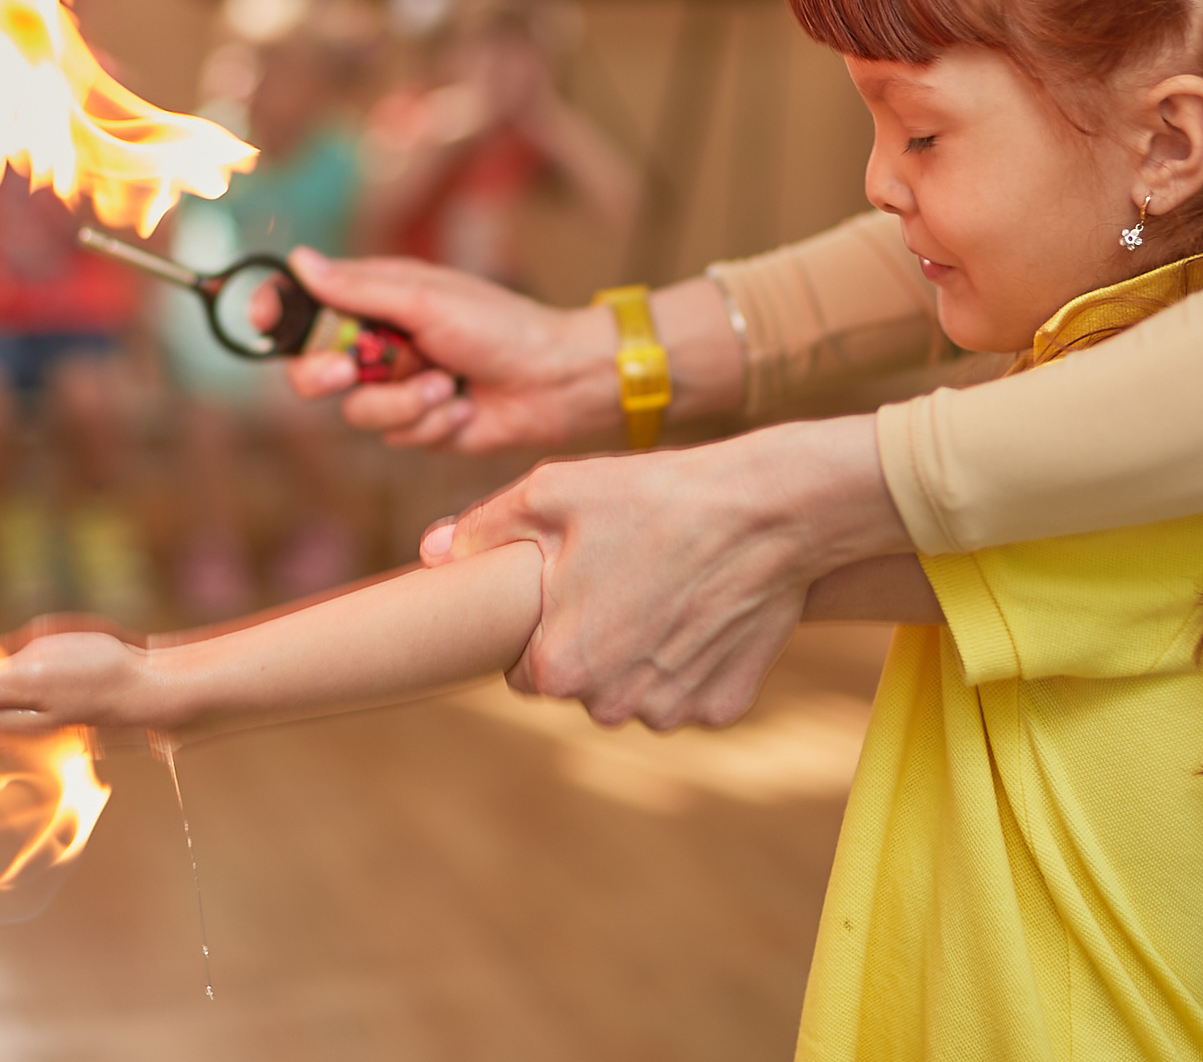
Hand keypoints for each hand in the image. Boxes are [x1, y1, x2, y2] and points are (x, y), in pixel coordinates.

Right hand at [281, 248, 618, 450]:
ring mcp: (398, 387)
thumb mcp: (426, 299)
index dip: (279, 314)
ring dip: (404, 403)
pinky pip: (397, 435)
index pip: (309, 306)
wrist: (555, 381)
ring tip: (446, 387)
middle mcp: (381, 343)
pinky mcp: (419, 425)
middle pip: (313, 368)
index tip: (266, 320)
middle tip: (350, 369)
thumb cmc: (499, 326)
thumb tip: (298, 261)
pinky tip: (464, 408)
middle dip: (326, 373)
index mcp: (378, 300)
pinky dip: (431, 423)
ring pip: (356, 411)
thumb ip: (359, 289)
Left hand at [428, 415, 904, 728]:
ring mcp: (672, 712)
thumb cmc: (654, 495)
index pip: (522, 671)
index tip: (565, 592)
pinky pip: (688, 694)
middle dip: (589, 643)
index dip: (540, 629)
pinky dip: (691, 662)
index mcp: (558, 665)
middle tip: (618, 580)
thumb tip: (432, 553)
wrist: (769, 509)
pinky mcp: (723, 707)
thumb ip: (484, 528)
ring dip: (638, 657)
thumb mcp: (555, 491)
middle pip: (579, 685)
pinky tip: (701, 611)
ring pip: (633, 694)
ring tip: (662, 591)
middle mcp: (611, 705)